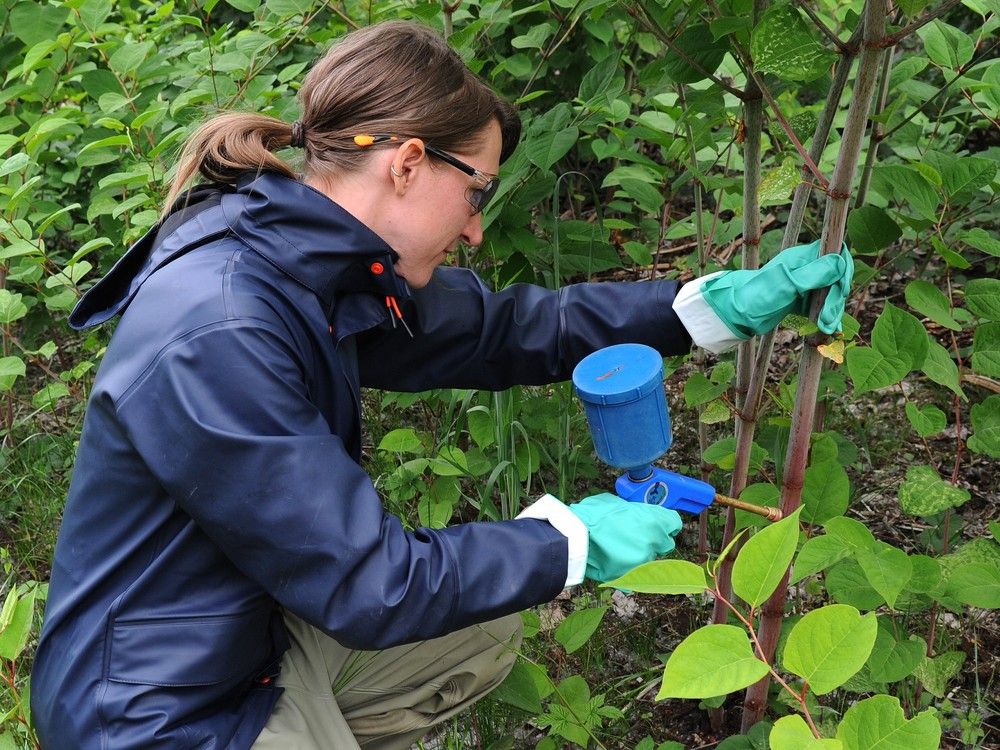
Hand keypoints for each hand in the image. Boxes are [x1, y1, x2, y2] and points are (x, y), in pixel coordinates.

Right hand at [568, 493, 681, 582]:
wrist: (574, 537)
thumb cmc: (592, 516)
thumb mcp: (614, 503)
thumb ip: (632, 512)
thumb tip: (636, 516)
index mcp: (653, 520)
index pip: (673, 523)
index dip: (665, 524)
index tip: (659, 526)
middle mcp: (653, 541)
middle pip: (665, 543)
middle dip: (654, 541)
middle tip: (637, 538)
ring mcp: (643, 561)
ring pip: (651, 559)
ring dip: (640, 555)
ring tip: (620, 550)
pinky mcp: (632, 576)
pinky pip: (635, 574)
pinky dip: (628, 570)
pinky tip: (614, 562)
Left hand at [701, 240, 853, 338]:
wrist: (736, 314)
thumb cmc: (757, 296)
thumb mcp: (787, 284)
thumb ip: (814, 274)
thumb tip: (840, 260)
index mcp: (802, 258)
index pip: (836, 255)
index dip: (843, 272)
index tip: (840, 291)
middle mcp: (806, 268)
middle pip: (836, 278)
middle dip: (836, 298)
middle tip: (829, 320)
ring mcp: (804, 284)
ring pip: (830, 293)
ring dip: (832, 310)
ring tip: (826, 328)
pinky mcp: (801, 300)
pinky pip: (820, 305)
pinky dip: (824, 316)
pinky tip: (824, 329)